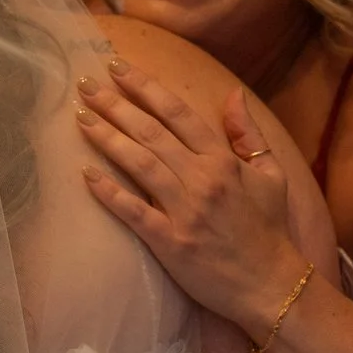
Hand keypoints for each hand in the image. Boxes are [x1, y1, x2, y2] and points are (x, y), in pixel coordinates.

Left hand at [75, 59, 305, 335]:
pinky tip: (85, 173)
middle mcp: (202, 179)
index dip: (145, 87)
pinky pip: (133, 211)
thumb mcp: (271, 175)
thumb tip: (233, 94)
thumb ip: (248, 134)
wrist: (272, 285)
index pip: (177, 113)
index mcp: (223, 160)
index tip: (117, 67)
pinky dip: (109, 191)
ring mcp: (185, 210)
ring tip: (79, 117)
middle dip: (114, 104)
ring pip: (138, 163)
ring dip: (106, 137)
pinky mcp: (170, 242)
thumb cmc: (269, 229)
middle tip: (83, 84)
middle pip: (150, 132)